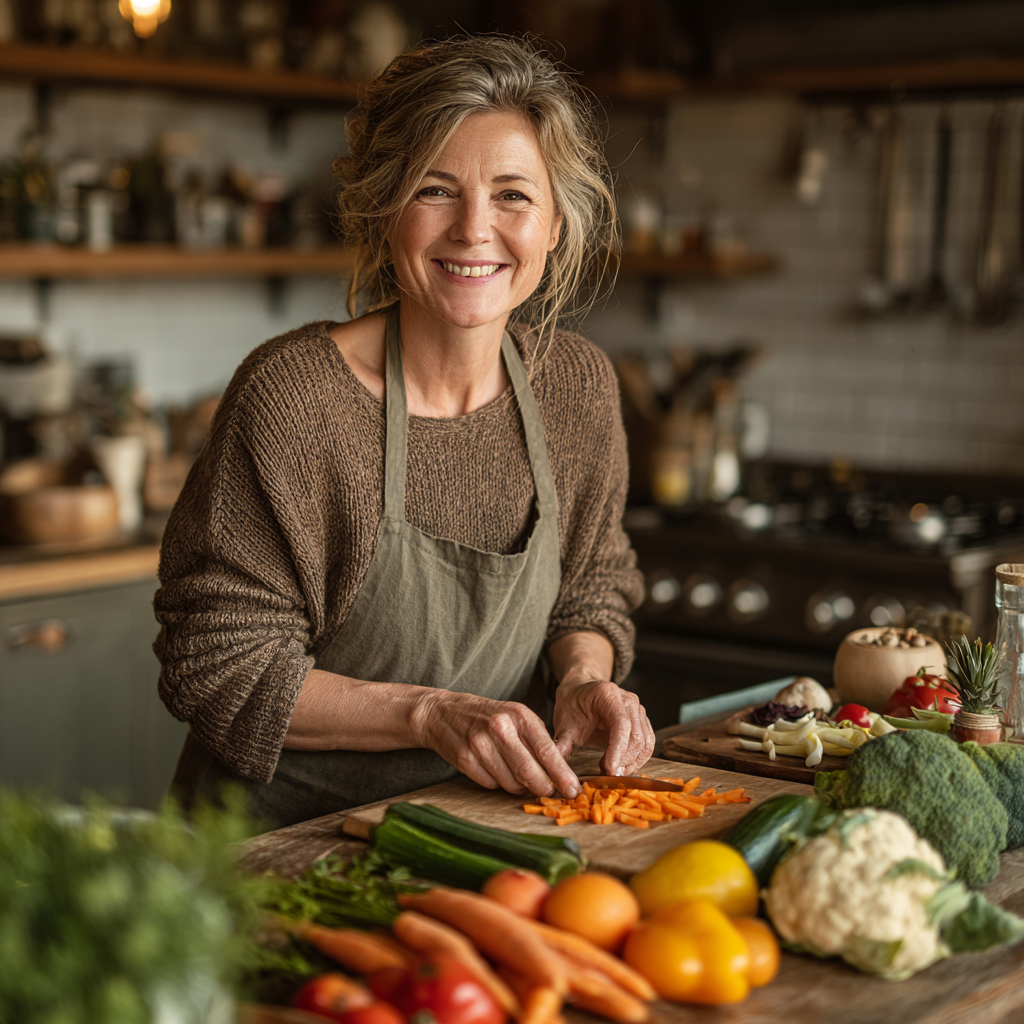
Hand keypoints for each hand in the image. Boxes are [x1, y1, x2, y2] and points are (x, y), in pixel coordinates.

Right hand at [415, 690, 579, 797]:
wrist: (445, 712)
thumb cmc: (490, 717)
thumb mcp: (517, 717)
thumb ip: (538, 740)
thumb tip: (561, 772)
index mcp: (519, 715)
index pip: (546, 750)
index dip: (562, 774)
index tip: (573, 790)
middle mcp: (500, 728)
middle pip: (529, 772)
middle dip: (542, 788)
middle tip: (548, 791)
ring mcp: (480, 744)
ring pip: (510, 783)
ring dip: (518, 787)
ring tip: (515, 774)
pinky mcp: (464, 759)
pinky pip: (491, 785)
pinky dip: (497, 784)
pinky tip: (494, 769)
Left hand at [552, 678, 654, 776]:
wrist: (579, 692)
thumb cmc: (572, 707)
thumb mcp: (563, 725)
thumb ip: (562, 746)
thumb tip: (556, 770)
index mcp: (607, 695)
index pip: (621, 725)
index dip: (617, 750)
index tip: (609, 770)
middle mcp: (628, 700)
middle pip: (636, 736)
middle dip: (623, 761)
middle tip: (607, 775)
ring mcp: (638, 709)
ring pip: (645, 743)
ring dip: (632, 763)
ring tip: (613, 771)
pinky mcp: (643, 720)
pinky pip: (648, 744)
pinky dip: (638, 760)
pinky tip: (622, 766)